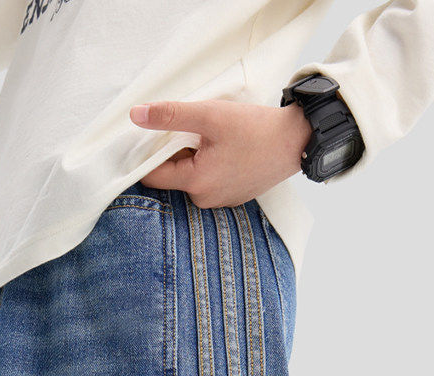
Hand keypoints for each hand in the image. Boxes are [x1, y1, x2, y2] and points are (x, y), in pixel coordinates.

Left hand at [129, 100, 311, 207]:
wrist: (297, 141)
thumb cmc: (257, 129)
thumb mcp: (210, 115)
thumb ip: (171, 115)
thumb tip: (136, 115)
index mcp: (196, 183)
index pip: (152, 176)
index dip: (147, 154)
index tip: (153, 134)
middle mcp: (204, 200)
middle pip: (172, 177)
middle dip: (173, 153)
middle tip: (190, 129)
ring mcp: (220, 201)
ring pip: (191, 178)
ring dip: (193, 158)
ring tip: (211, 137)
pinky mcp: (233, 197)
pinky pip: (209, 181)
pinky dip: (209, 165)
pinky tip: (225, 148)